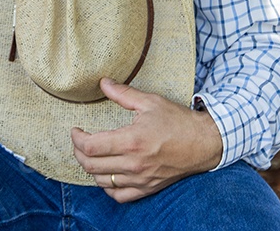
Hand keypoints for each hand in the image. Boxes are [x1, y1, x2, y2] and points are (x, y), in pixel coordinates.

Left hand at [70, 78, 222, 201]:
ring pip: (101, 181)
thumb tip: (103, 83)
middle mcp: (134, 164)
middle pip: (91, 166)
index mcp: (132, 141)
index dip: (76, 138)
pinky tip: (107, 174)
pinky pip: (119, 195)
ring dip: (91, 168)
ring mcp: (141, 179)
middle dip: (78, 152)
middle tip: (79, 141)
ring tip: (91, 154)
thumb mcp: (150, 102)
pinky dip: (107, 186)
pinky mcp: (148, 188)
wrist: (204, 143)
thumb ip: (123, 93)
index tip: (75, 130)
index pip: (91, 147)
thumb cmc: (178, 121)